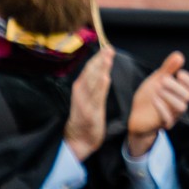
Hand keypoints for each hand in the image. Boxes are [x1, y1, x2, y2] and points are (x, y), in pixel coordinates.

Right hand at [65, 46, 115, 162]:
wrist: (78, 139)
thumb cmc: (84, 117)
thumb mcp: (88, 98)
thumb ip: (93, 85)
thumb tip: (102, 70)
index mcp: (80, 89)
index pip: (89, 70)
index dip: (97, 59)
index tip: (107, 48)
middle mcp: (80, 94)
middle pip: (90, 73)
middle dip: (99, 60)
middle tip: (109, 49)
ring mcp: (84, 103)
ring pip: (93, 82)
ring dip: (101, 69)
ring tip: (108, 57)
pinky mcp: (90, 113)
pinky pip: (96, 98)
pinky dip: (100, 87)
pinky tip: (106, 78)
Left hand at [125, 51, 188, 156]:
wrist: (136, 115)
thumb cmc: (148, 96)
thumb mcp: (157, 79)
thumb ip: (168, 68)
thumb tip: (179, 55)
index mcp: (179, 93)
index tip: (179, 73)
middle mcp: (179, 104)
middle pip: (187, 96)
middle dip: (175, 86)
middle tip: (162, 81)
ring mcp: (173, 115)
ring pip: (181, 107)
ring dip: (170, 97)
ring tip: (157, 90)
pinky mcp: (163, 123)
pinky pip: (168, 118)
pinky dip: (162, 108)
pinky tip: (154, 100)